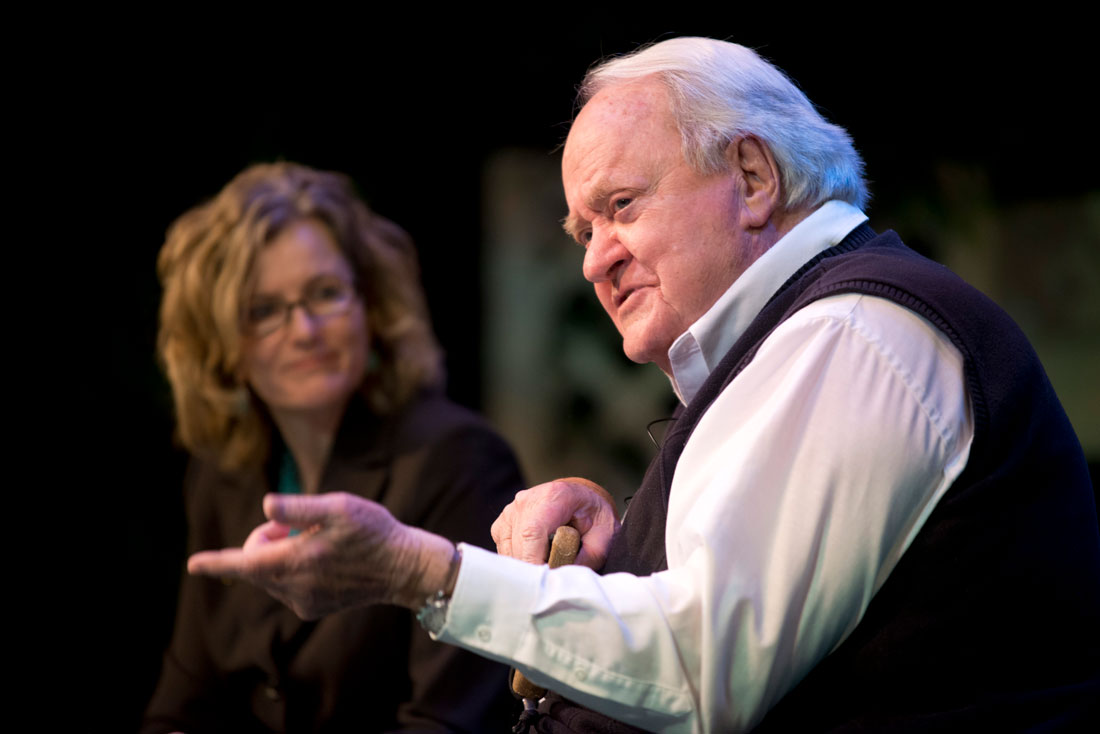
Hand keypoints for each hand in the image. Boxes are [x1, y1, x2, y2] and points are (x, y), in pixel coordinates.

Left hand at [187, 492, 455, 618]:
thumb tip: (267, 506)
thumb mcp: (339, 507)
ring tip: (320, 540)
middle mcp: (294, 589)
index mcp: (295, 563)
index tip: (193, 565)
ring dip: (283, 553)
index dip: (216, 562)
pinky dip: (297, 568)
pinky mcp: (314, 608)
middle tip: (301, 523)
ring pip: (271, 574)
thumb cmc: (372, 532)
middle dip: (268, 538)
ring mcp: (303, 602)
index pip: (243, 563)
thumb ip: (299, 508)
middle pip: (256, 562)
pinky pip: (288, 585)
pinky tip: (328, 558)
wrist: (403, 567)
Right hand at [491, 477, 619, 569]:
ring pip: (509, 550)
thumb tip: (563, 579)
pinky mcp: (503, 522)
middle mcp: (528, 500)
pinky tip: (536, 558)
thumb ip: (587, 557)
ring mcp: (512, 510)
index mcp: (554, 496)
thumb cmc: (594, 517)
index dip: (534, 560)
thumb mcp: (604, 537)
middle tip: (551, 581)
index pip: (532, 532)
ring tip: (548, 565)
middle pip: (518, 544)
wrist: (582, 500)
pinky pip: (504, 549)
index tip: (545, 580)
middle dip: (532, 568)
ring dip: (525, 565)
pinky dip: (518, 560)